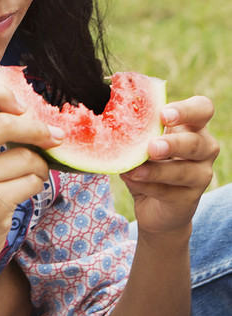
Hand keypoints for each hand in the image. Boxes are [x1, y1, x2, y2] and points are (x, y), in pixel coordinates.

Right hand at [0, 82, 55, 285]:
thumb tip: (19, 108)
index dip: (0, 93)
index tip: (19, 106)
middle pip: (5, 122)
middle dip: (37, 128)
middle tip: (52, 135)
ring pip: (25, 157)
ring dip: (38, 164)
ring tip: (28, 174)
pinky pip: (31, 182)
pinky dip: (35, 184)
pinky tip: (22, 192)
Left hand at [121, 96, 218, 236]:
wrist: (154, 206)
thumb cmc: (148, 163)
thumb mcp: (142, 143)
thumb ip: (137, 130)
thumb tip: (112, 120)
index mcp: (192, 127)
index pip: (202, 109)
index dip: (186, 110)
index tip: (163, 114)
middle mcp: (203, 149)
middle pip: (196, 142)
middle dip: (173, 144)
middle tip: (152, 147)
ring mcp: (201, 175)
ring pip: (185, 171)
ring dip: (157, 170)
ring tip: (134, 169)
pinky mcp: (190, 199)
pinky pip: (169, 192)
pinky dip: (148, 185)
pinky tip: (131, 179)